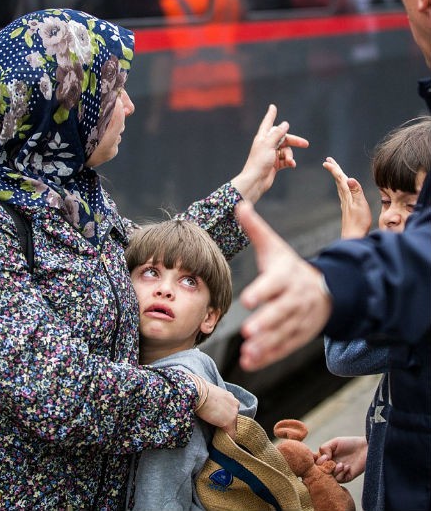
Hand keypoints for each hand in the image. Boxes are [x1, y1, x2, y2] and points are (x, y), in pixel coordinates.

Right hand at [195, 383, 238, 438]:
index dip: (224, 416)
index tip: (218, 421)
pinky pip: (231, 434)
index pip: (230, 410)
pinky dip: (227, 439)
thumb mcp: (209, 394)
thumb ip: (214, 401)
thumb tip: (209, 408)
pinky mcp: (229, 421)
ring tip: (218, 436)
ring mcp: (233, 413)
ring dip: (226, 431)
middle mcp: (235, 403)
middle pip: (233, 418)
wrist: (197, 392)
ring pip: (233, 427)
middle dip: (226, 423)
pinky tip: (221, 442)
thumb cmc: (198, 391)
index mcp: (229, 396)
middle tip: (217, 429)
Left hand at [231, 104, 309, 202]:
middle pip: (283, 138)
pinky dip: (289, 162)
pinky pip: (285, 160)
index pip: (268, 123)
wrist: (255, 181)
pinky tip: (291, 165)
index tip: (272, 107)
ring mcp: (271, 155)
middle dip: (294, 141)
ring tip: (289, 161)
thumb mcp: (269, 145)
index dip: (271, 115)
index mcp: (262, 138)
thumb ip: (277, 134)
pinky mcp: (274, 164)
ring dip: (290, 155)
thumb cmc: (259, 162)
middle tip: (305, 144)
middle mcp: (266, 145)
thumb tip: (285, 124)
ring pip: (286, 150)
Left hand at [235, 201, 332, 370]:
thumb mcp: (276, 247)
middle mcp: (295, 299)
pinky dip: (268, 356)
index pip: (274, 284)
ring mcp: (299, 319)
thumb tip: (239, 204)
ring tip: (247, 353)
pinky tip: (249, 362)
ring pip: (283, 333)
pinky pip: (283, 347)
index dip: (262, 292)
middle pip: (281, 312)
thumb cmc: (290, 267)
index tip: (247, 300)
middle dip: (266, 323)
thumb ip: (257, 229)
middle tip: (248, 332)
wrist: (327, 289)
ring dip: (266, 344)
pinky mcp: (299, 335)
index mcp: (286, 277)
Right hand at [317, 436, 367, 482]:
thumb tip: (322, 458)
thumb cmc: (350, 443)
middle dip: (323, 466)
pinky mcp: (346, 477)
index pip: (314, 462)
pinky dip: (341, 473)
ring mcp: (338, 472)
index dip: (314, 461)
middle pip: (319, 470)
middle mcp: (330, 465)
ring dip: (334, 470)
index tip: (322, 456)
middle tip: (330, 460)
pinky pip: (339, 480)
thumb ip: (324, 448)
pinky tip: (347, 467)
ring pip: (329, 476)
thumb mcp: (334, 442)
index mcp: (325, 457)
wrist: (366, 448)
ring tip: (341, 464)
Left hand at [323, 156, 371, 238]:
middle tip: (328, 160)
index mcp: (347, 195)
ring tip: (335, 170)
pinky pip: (343, 193)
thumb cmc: (359, 222)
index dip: (334, 169)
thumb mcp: (360, 205)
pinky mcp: (348, 208)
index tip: (327, 161)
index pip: (340, 179)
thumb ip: (356, 192)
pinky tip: (342, 188)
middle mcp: (345, 197)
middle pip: (338, 180)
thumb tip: (350, 178)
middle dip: (334, 169)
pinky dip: (342, 186)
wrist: (354, 236)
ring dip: (337, 177)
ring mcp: (345, 203)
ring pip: (340, 186)